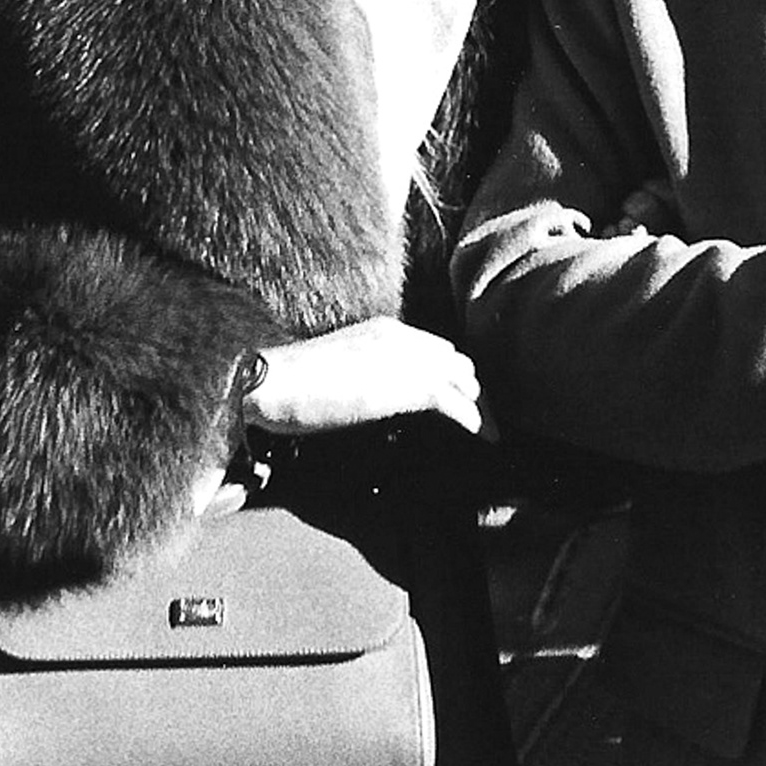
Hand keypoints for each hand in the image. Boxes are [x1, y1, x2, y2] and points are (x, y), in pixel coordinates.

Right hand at [238, 314, 485, 438]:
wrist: (274, 381)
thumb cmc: (289, 384)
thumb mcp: (337, 371)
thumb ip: (363, 376)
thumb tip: (369, 395)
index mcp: (383, 330)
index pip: (434, 347)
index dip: (452, 372)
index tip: (460, 394)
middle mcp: (401, 337)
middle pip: (455, 360)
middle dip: (472, 387)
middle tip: (484, 415)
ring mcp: (407, 359)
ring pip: (463, 379)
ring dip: (480, 406)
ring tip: (490, 428)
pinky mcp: (407, 386)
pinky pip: (455, 403)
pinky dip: (474, 420)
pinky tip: (482, 436)